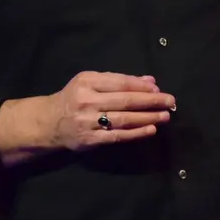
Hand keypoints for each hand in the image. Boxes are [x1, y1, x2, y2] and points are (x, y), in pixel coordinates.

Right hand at [46, 71, 174, 149]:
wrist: (50, 122)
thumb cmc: (74, 98)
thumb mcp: (90, 82)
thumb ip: (118, 80)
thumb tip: (150, 82)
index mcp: (87, 82)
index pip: (121, 83)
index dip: (142, 87)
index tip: (159, 89)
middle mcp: (87, 100)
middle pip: (125, 101)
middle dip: (151, 101)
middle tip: (170, 102)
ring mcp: (88, 121)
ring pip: (124, 119)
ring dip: (148, 117)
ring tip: (164, 116)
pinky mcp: (91, 139)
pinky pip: (118, 136)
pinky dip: (136, 133)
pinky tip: (150, 130)